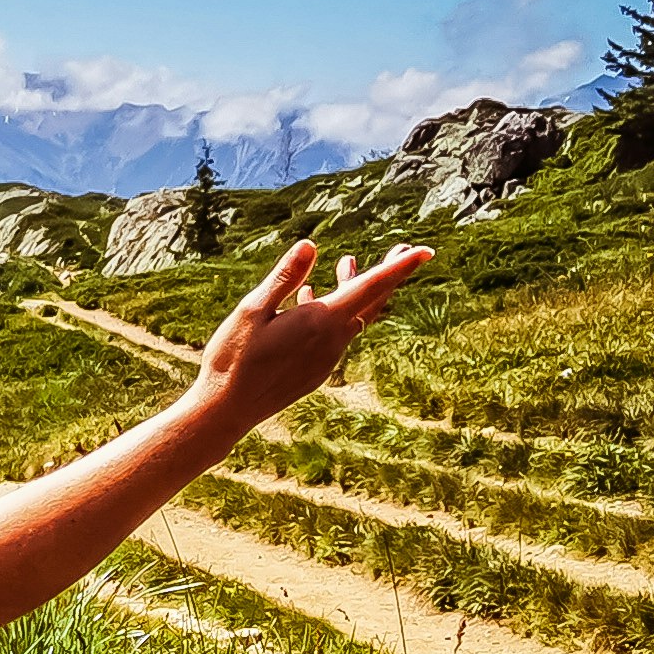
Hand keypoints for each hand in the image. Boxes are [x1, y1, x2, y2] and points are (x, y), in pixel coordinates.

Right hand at [188, 239, 432, 424]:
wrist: (227, 409)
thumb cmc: (233, 358)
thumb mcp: (253, 310)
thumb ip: (284, 278)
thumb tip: (310, 245)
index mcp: (321, 321)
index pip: (370, 287)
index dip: (399, 267)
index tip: (426, 251)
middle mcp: (332, 340)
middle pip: (371, 301)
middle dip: (389, 273)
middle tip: (405, 248)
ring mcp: (326, 358)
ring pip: (352, 316)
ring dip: (353, 288)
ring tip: (346, 262)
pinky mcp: (316, 369)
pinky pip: (335, 333)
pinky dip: (333, 309)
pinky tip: (310, 296)